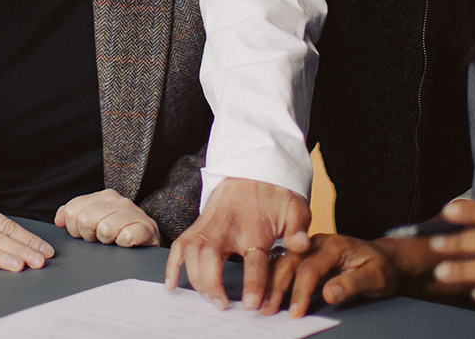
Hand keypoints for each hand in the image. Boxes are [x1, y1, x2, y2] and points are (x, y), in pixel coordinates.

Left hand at [54, 189, 159, 246]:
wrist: (149, 243)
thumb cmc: (119, 233)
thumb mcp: (95, 221)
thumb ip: (74, 215)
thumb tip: (59, 220)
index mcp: (104, 196)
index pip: (73, 210)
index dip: (74, 228)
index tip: (85, 234)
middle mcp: (119, 201)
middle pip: (85, 219)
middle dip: (89, 235)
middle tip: (100, 239)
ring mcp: (134, 213)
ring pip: (105, 228)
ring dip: (107, 240)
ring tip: (113, 241)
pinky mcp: (147, 228)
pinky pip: (126, 237)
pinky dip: (123, 243)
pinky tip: (126, 243)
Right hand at [163, 177, 309, 310]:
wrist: (252, 170)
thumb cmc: (274, 195)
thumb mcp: (295, 208)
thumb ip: (298, 229)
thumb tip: (301, 246)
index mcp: (255, 227)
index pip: (253, 258)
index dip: (253, 283)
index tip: (252, 304)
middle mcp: (227, 226)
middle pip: (211, 255)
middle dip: (212, 282)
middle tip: (222, 304)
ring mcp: (209, 225)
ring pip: (192, 251)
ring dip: (195, 277)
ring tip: (208, 297)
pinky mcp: (198, 225)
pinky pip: (179, 245)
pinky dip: (173, 265)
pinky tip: (172, 284)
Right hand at [270, 232, 406, 316]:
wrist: (384, 260)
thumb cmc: (380, 268)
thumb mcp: (374, 277)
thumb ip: (351, 284)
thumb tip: (328, 294)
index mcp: (334, 245)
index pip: (310, 268)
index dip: (301, 292)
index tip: (295, 312)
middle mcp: (318, 243)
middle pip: (290, 262)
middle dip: (277, 287)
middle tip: (267, 309)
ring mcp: (309, 249)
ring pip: (283, 263)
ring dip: (271, 284)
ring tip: (262, 304)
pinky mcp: (306, 257)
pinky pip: (285, 266)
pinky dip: (273, 279)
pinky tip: (266, 293)